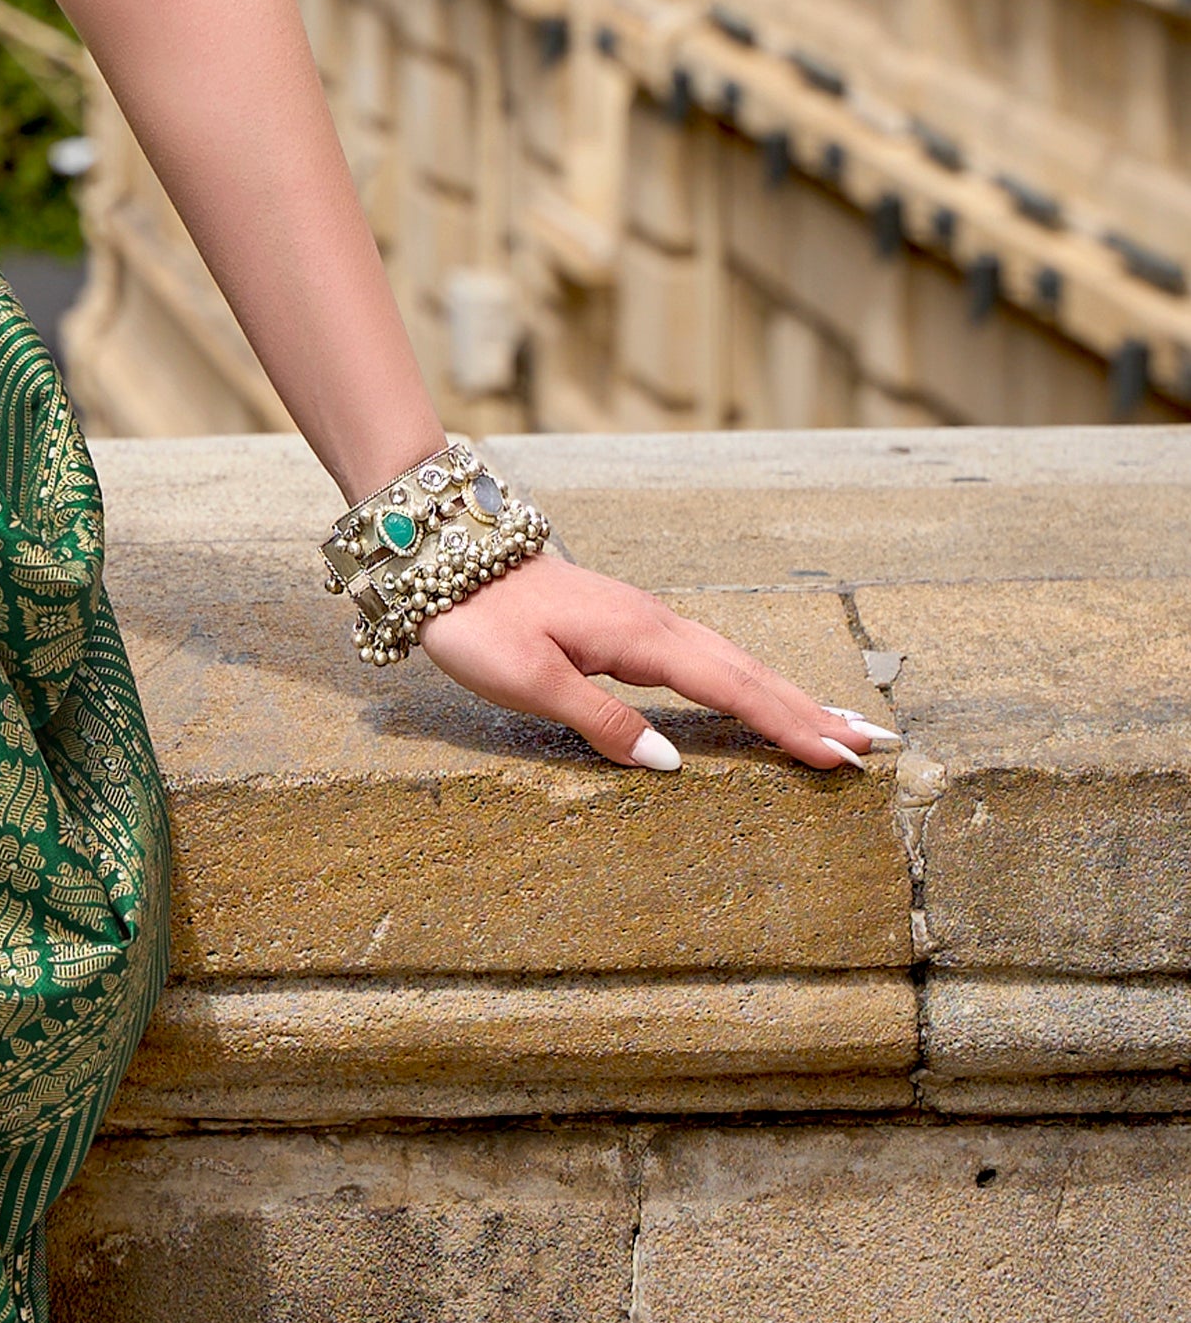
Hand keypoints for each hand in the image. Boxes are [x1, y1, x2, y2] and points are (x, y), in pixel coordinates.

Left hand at [415, 547, 890, 775]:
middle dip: (813, 711)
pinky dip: (749, 681)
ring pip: (736, 663)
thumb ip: (599, 721)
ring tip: (841, 726)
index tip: (843, 757)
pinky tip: (762, 697)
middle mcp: (658, 624)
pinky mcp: (631, 625)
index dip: (790, 726)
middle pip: (752, 674)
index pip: (734, 691)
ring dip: (790, 696)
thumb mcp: (527, 681)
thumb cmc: (478, 622)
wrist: (446, 559)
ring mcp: (648, 621)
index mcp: (642, 639)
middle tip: (876, 744)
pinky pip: (708, 659)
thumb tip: (668, 763)